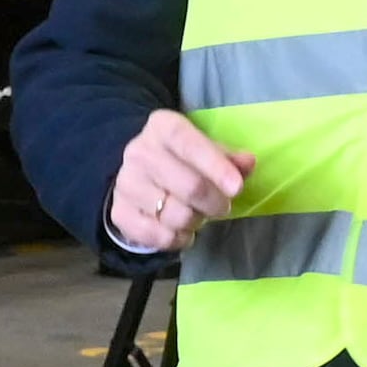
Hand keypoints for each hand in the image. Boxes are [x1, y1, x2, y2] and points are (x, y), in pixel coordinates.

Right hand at [106, 108, 249, 255]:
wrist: (137, 174)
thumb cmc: (181, 159)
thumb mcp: (206, 149)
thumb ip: (229, 157)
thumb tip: (248, 163)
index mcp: (162, 127)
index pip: (188, 143)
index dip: (215, 166)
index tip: (237, 188)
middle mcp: (139, 152)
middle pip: (188, 186)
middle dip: (214, 203)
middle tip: (223, 207)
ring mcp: (125, 183)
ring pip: (175, 215)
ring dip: (196, 222)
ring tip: (198, 215)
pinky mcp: (118, 212)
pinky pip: (157, 236)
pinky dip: (178, 239)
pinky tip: (182, 231)